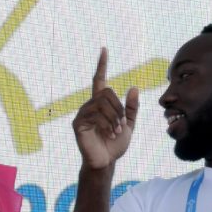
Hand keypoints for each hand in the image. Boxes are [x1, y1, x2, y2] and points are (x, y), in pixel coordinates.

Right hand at [72, 48, 137, 170]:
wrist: (106, 162)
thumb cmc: (114, 145)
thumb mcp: (128, 125)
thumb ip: (131, 108)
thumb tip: (133, 87)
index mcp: (100, 104)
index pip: (99, 80)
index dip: (102, 65)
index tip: (104, 50)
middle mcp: (89, 105)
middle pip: (107, 92)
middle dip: (118, 108)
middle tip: (122, 126)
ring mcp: (82, 114)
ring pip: (102, 102)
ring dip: (114, 118)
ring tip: (116, 132)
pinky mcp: (78, 124)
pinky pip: (95, 114)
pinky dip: (106, 123)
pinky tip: (109, 133)